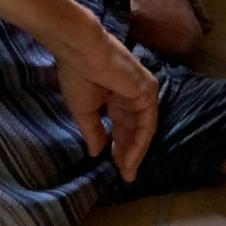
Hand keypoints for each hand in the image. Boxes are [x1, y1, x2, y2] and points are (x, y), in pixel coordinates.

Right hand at [55, 35, 158, 182]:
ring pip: (142, 128)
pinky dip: (139, 143)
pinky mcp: (147, 91)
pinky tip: (129, 158)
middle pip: (134, 128)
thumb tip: (96, 152)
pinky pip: (146, 123)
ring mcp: (142, 92)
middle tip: (125, 175)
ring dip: (135, 152)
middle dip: (128, 152)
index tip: (113, 165)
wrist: (81, 50)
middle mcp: (131, 94)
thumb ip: (94, 131)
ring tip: (127, 171)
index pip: (122, 124)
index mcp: (115, 95)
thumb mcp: (83, 110)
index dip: (118, 146)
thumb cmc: (77, 76)